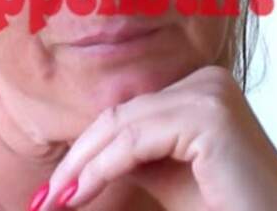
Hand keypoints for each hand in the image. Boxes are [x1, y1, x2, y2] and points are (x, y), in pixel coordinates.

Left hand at [33, 66, 276, 210]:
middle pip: (123, 114)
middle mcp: (207, 79)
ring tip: (57, 200)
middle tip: (47, 197)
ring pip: (123, 126)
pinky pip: (135, 141)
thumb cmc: (229, 207)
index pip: (130, 111)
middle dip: (80, 157)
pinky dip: (101, 169)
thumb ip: (135, 152)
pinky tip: (79, 193)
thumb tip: (84, 154)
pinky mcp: (208, 114)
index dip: (89, 147)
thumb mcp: (166, 173)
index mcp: (201, 85)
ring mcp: (210, 91)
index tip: (57, 187)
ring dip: (82, 166)